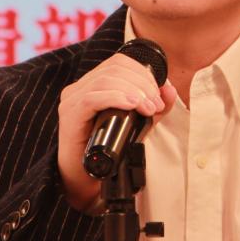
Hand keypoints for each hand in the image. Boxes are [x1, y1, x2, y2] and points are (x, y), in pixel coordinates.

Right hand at [57, 53, 176, 211]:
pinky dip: (116, 98)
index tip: (159, 93)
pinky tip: (132, 105)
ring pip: (106, 80)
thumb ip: (155, 106)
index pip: (119, 62)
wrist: (86, 178)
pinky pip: (92, 97)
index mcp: (94, 83)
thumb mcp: (139, 123)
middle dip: (142, 83)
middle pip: (115, 68)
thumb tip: (169, 90)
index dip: (143, 72)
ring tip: (149, 109)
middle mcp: (80, 87)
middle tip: (156, 105)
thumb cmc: (110, 148)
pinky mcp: (69, 114)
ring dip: (134, 92)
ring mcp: (72, 99)